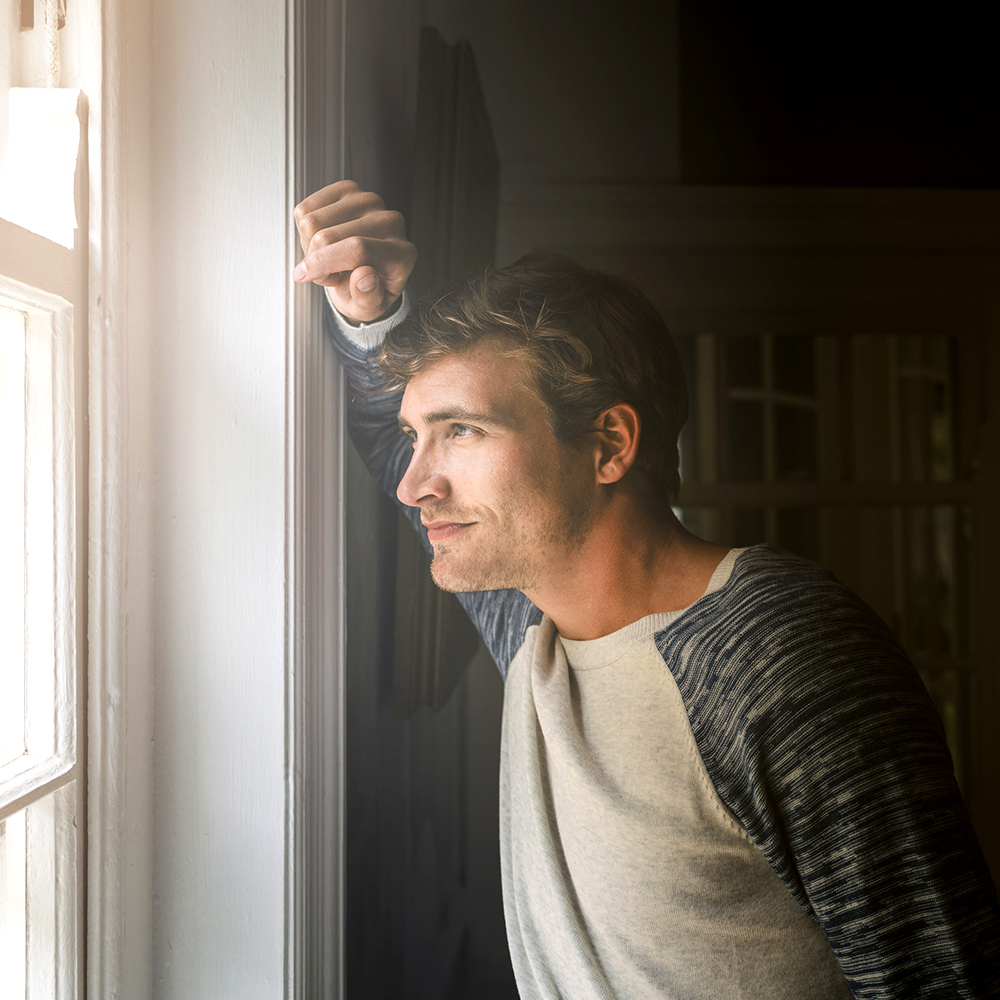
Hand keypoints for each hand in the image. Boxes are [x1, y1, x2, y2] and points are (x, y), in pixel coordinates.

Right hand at [293, 180, 416, 323]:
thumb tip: (364, 275)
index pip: (357, 248)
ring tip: (330, 260)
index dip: (324, 263)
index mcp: (402, 253)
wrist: (364, 274)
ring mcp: (370, 201)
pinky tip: (324, 243)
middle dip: (316, 261)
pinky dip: (305, 231)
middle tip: (330, 275)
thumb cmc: (366, 292)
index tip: (304, 276)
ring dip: (311, 247)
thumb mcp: (368, 308)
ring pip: (312, 221)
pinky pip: (305, 210)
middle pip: (328, 236)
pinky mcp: (348, 190)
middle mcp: (390, 221)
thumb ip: (368, 298)